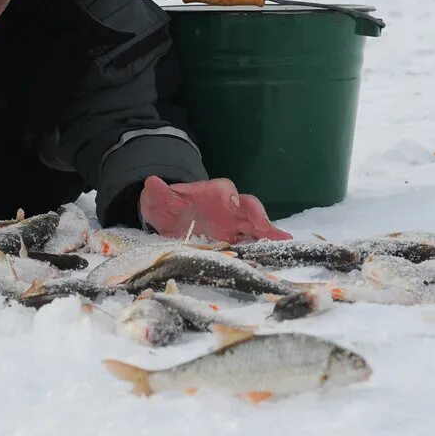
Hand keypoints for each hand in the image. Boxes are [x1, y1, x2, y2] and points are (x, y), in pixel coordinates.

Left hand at [138, 175, 291, 243]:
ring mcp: (235, 223)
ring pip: (257, 224)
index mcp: (211, 192)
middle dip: (258, 215)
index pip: (225, 189)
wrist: (172, 219)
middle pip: (248, 205)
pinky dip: (266, 246)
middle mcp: (228, 206)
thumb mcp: (159, 200)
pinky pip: (254, 241)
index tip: (232, 204)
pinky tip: (280, 253)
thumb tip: (151, 182)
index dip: (230, 196)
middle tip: (264, 228)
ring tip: (283, 244)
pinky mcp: (237, 238)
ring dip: (269, 233)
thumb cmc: (168, 206)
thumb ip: (157, 193)